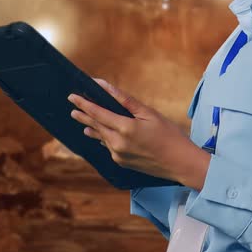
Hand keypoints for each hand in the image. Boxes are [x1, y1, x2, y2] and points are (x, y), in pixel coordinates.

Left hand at [68, 78, 209, 188]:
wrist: (180, 163)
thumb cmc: (169, 134)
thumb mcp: (149, 113)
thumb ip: (125, 100)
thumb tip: (106, 87)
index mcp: (124, 128)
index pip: (97, 113)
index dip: (84, 104)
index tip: (72, 96)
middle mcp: (117, 143)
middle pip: (95, 125)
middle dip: (83, 115)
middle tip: (72, 107)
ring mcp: (118, 155)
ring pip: (100, 137)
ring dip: (91, 127)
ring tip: (81, 120)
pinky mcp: (121, 162)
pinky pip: (108, 146)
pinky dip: (102, 137)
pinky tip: (99, 134)